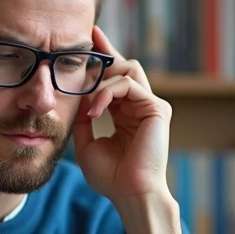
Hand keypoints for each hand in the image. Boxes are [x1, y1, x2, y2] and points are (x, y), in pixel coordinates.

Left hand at [72, 26, 172, 205]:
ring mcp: (151, 106)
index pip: (115, 79)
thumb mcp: (87, 143)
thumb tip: (76, 98)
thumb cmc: (111, 177)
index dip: (103, 58)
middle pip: (126, 65)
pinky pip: (128, 85)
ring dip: (102, 79)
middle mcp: (141, 106)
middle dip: (106, 52)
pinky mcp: (157, 108)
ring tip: (87, 98)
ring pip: (128, 70)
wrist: (130, 194)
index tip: (88, 40)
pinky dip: (107, 93)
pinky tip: (94, 109)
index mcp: (126, 114)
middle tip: (87, 39)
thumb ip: (83, 119)